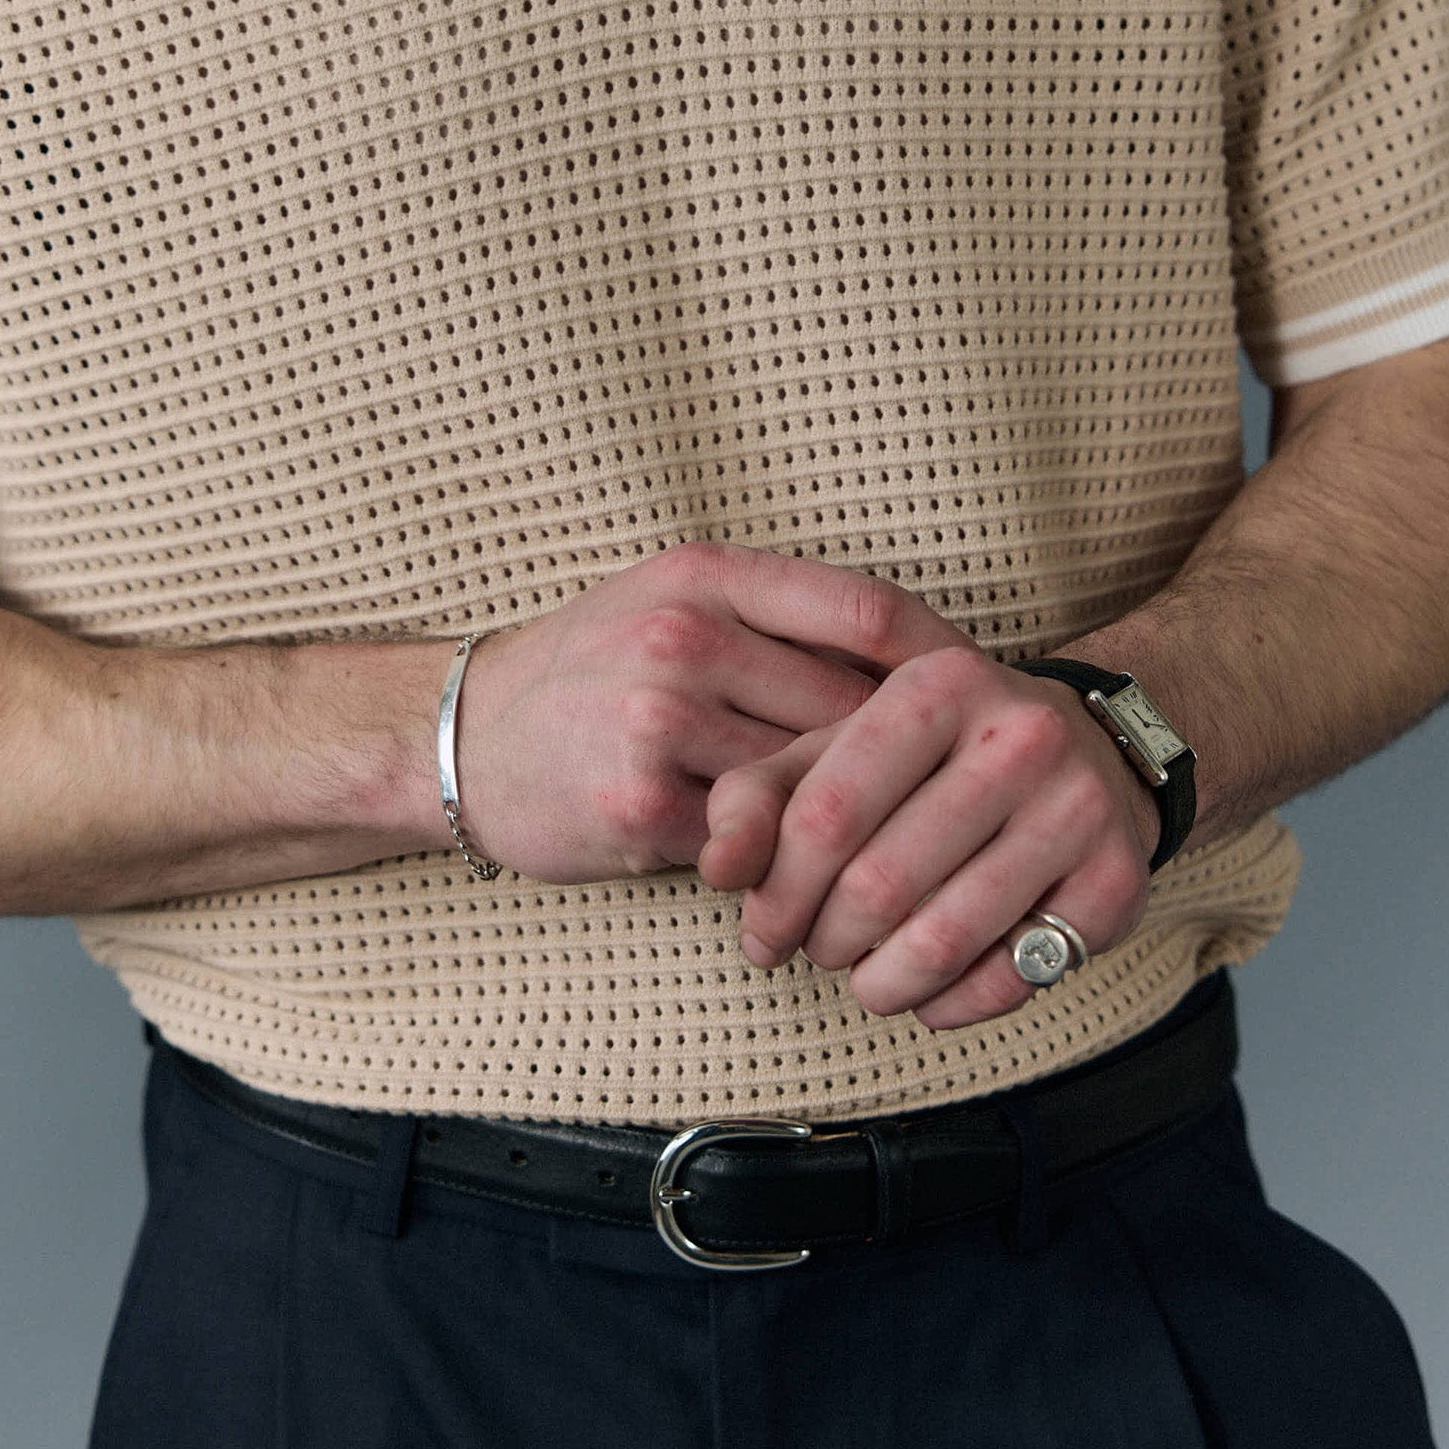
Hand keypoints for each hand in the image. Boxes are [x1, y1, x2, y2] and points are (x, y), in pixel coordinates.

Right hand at [450, 541, 977, 883]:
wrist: (463, 737)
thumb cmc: (591, 666)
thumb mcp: (675, 599)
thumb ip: (780, 616)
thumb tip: (920, 662)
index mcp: (706, 576)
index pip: (867, 608)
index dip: (942, 658)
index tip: (985, 696)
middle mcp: (685, 639)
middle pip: (853, 706)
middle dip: (907, 759)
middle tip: (954, 791)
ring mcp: (660, 723)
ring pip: (811, 782)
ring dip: (849, 821)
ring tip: (882, 844)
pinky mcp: (641, 807)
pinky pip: (751, 842)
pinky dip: (780, 861)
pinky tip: (792, 873)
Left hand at [696, 636, 1160, 1029]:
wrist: (1095, 751)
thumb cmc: (935, 758)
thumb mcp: (843, 746)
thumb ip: (760, 795)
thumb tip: (718, 870)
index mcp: (937, 686)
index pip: (825, 813)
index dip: (777, 891)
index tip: (761, 931)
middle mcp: (1020, 734)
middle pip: (878, 884)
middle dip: (827, 942)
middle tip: (819, 951)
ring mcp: (1079, 807)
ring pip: (941, 941)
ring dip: (881, 983)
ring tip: (866, 977)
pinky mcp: (1118, 879)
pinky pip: (1010, 978)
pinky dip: (950, 1004)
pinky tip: (930, 988)